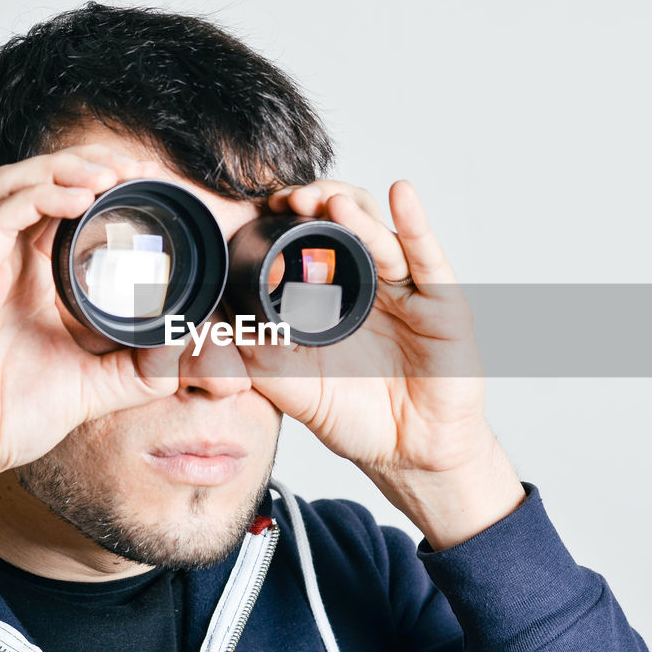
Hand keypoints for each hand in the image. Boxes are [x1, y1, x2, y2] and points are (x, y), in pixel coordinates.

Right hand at [0, 145, 182, 478]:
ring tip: (111, 173)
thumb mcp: (98, 385)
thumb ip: (144, 366)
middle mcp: (2, 260)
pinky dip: (39, 197)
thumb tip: (188, 344)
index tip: (150, 180)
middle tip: (137, 166)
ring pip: (15, 183)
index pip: (62, 205)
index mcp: (29, 276)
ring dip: (64, 169)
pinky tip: (80, 199)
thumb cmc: (10, 415)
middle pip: (39, 180)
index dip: (102, 181)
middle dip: (90, 163)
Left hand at [245, 180, 524, 547]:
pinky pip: (428, 258)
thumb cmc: (358, 417)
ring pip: (381, 235)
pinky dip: (415, 223)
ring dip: (355, 213)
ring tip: (329, 203)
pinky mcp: (443, 305)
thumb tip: (208, 327)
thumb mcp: (293, 386)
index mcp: (336, 296)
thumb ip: (256, 355)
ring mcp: (409, 290)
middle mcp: (372, 284)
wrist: (408, 456)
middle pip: (347, 224)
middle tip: (289, 201)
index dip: (288, 221)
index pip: (312, 241)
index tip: (260, 209)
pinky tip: (400, 195)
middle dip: (318, 204)